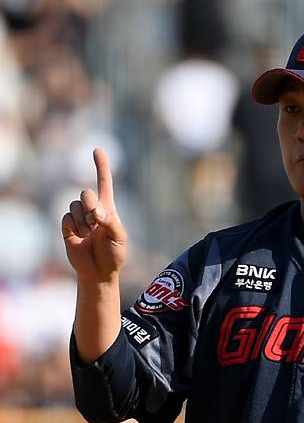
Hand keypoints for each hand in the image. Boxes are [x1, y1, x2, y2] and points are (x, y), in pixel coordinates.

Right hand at [61, 147, 126, 283]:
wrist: (99, 272)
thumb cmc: (114, 255)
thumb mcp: (119, 238)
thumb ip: (110, 223)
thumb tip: (96, 212)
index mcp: (108, 208)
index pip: (104, 183)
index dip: (101, 166)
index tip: (97, 150)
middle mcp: (92, 209)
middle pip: (86, 193)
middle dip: (90, 205)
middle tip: (96, 221)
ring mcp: (79, 217)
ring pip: (74, 205)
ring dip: (83, 221)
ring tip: (90, 234)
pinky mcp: (68, 226)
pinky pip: (66, 217)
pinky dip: (73, 226)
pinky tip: (79, 236)